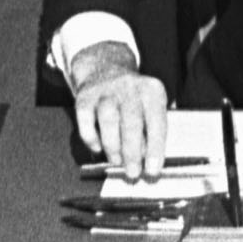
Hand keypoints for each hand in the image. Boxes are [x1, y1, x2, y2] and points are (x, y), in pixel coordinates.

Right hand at [68, 41, 171, 177]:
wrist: (105, 69)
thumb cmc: (133, 99)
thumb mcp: (149, 107)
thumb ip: (150, 132)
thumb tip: (147, 163)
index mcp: (151, 90)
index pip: (157, 120)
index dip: (156, 147)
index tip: (153, 170)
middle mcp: (129, 87)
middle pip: (132, 120)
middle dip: (132, 151)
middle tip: (132, 172)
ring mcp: (106, 90)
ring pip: (108, 118)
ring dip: (113, 144)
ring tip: (116, 161)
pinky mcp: (85, 96)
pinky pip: (85, 118)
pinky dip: (91, 136)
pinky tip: (97, 147)